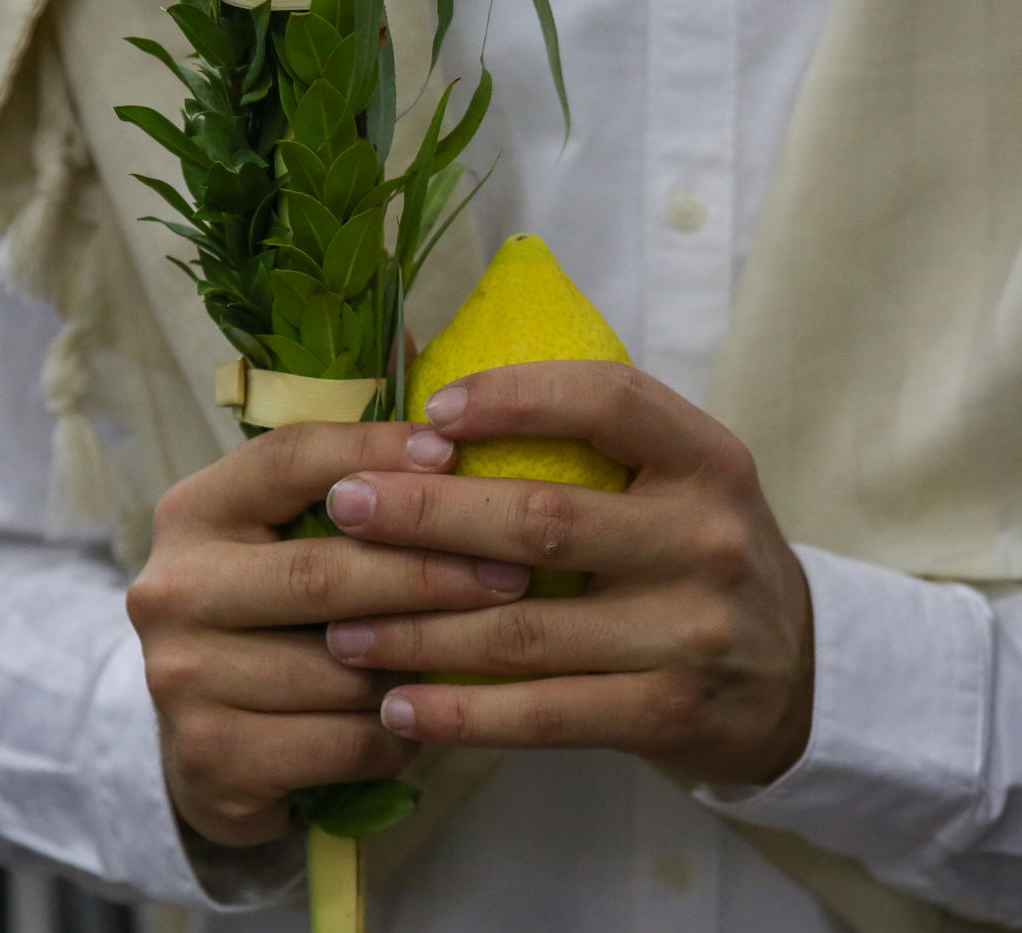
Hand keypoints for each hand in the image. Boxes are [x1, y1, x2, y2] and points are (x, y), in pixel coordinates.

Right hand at [127, 421, 532, 845]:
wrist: (208, 752)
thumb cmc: (269, 625)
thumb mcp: (277, 544)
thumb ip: (342, 500)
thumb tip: (453, 448)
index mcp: (192, 514)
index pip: (287, 460)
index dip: (374, 450)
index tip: (452, 453)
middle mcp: (173, 590)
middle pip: (322, 572)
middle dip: (429, 573)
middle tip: (511, 574)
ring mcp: (183, 679)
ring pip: (345, 670)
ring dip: (422, 666)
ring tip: (478, 656)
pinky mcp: (213, 758)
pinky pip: (348, 742)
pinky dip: (401, 733)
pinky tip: (421, 720)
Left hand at [323, 362, 814, 785]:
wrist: (797, 677)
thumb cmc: (696, 561)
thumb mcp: (679, 486)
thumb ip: (594, 450)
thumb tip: (437, 418)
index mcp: (706, 460)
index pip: (607, 401)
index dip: (512, 398)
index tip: (429, 415)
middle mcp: (705, 538)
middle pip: (541, 518)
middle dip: (425, 514)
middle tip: (343, 507)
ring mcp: (692, 633)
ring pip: (524, 629)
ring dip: (416, 628)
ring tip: (340, 629)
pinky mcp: (668, 713)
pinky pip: (543, 714)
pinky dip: (461, 714)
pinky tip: (396, 706)